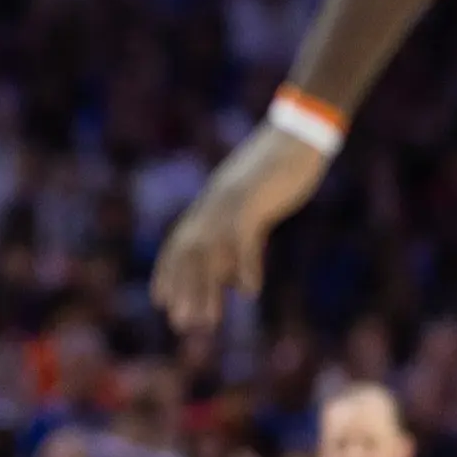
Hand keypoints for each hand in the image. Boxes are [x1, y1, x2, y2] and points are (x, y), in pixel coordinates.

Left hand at [152, 126, 331, 334]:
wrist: (297, 132)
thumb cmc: (278, 170)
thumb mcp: (254, 206)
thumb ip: (242, 240)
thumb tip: (236, 280)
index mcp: (210, 204)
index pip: (178, 243)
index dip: (167, 272)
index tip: (159, 301)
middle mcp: (213, 206)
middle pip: (189, 254)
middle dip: (183, 291)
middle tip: (180, 324)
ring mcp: (231, 203)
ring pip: (210, 253)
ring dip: (206, 290)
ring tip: (206, 322)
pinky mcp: (254, 201)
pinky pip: (243, 240)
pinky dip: (245, 266)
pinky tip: (250, 291)